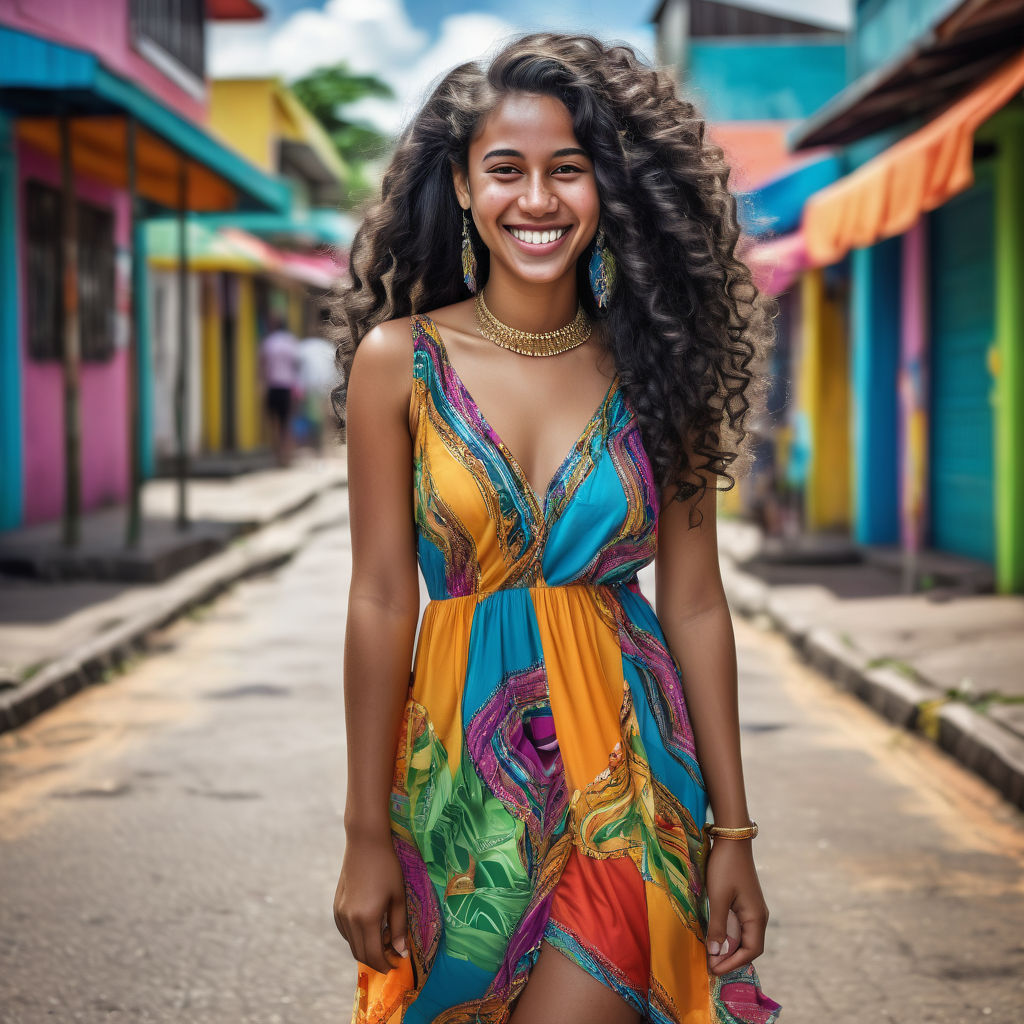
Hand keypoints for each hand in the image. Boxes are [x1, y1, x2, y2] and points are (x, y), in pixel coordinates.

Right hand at [333, 831, 408, 973]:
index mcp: (367, 919)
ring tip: (384, 940)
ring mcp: (340, 914)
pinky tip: (370, 927)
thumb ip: (399, 927)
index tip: (396, 965)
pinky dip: (357, 937)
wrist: (365, 843)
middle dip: (376, 960)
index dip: (385, 965)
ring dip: (366, 949)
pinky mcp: (336, 907)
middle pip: (360, 953)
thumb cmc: (387, 867)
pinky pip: (346, 932)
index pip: (373, 955)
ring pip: (351, 944)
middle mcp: (349, 920)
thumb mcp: (398, 897)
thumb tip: (401, 952)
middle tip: (392, 955)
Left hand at [704, 839, 769, 975]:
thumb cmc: (725, 867)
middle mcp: (757, 916)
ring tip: (710, 956)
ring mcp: (751, 908)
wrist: (732, 840)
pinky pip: (737, 925)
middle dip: (730, 959)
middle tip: (710, 966)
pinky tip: (714, 937)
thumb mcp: (718, 897)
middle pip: (748, 947)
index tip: (714, 970)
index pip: (750, 951)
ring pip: (742, 936)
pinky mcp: (743, 902)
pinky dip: (727, 935)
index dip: (733, 963)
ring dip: (728, 947)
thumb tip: (715, 953)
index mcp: (756, 917)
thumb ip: (717, 926)